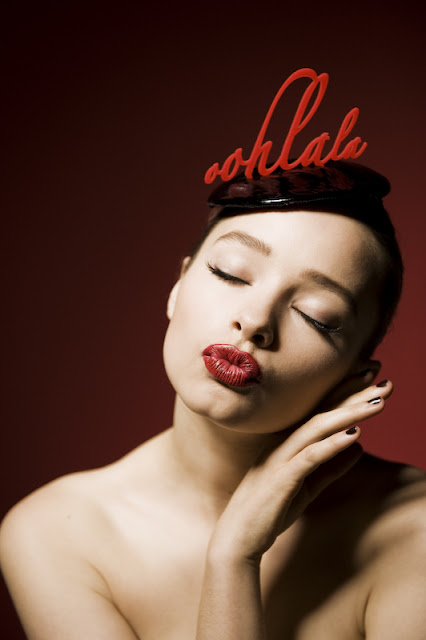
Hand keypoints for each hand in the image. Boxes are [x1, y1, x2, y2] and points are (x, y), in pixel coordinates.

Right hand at [209, 381, 392, 563]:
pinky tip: (355, 435)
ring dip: (349, 413)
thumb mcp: (307, 487)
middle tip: (383, 379)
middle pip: (323, 411)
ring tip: (377, 403)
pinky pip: (310, 456)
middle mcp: (283, 442)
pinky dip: (333, 444)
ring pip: (318, 427)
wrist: (239, 538)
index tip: (372, 376)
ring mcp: (280, 457)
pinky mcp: (281, 477)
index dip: (346, 392)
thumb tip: (359, 447)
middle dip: (353, 393)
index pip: (321, 410)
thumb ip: (331, 466)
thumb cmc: (269, 510)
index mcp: (288, 441)